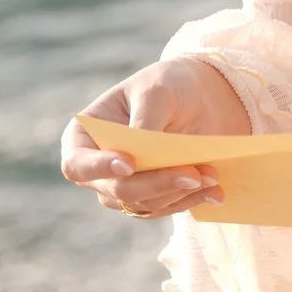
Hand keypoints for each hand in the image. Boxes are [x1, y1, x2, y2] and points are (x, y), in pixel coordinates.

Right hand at [59, 57, 252, 221]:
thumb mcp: (156, 91)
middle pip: (115, 190)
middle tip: (193, 174)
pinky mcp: (154, 196)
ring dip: (178, 193)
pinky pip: (166, 208)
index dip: (98, 168)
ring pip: (143, 204)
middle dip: (155, 184)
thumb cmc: (169, 84)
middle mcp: (99, 168)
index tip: (129, 164)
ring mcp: (125, 186)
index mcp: (84, 136)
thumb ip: (144, 123)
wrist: (202, 95)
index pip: (77, 164)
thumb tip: (139, 160)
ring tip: (210, 175)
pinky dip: (190, 201)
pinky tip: (214, 191)